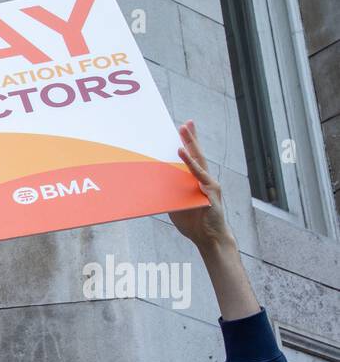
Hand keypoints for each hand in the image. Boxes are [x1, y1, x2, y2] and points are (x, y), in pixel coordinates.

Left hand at [169, 120, 234, 251]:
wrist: (208, 238)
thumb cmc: (193, 223)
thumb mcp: (176, 206)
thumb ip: (168, 194)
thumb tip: (152, 187)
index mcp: (196, 182)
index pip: (192, 160)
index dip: (188, 145)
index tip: (182, 131)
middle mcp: (204, 179)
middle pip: (197, 154)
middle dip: (191, 138)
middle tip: (185, 123)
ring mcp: (208, 183)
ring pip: (198, 160)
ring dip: (190, 144)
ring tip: (184, 129)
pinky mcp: (210, 191)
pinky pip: (198, 174)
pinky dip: (189, 163)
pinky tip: (182, 152)